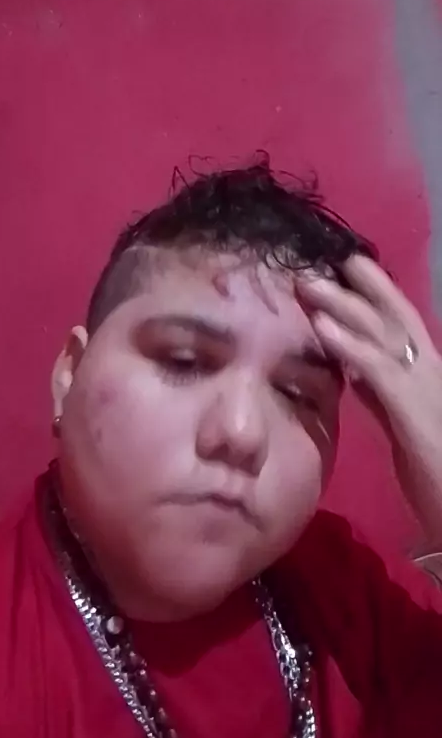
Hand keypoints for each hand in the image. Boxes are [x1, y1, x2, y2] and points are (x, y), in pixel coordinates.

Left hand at [297, 256, 441, 543]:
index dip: (369, 298)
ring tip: (309, 283)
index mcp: (425, 377)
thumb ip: (382, 394)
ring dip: (343, 305)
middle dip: (358, 286)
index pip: (396, 327)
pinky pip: (379, 370)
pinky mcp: (415, 412)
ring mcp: (426, 388)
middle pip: (392, 317)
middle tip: (319, 263)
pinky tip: (322, 328)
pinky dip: (349, 345)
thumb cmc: (437, 474)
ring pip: (384, 333)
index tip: (338, 274)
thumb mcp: (404, 422)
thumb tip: (354, 370)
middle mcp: (429, 373)